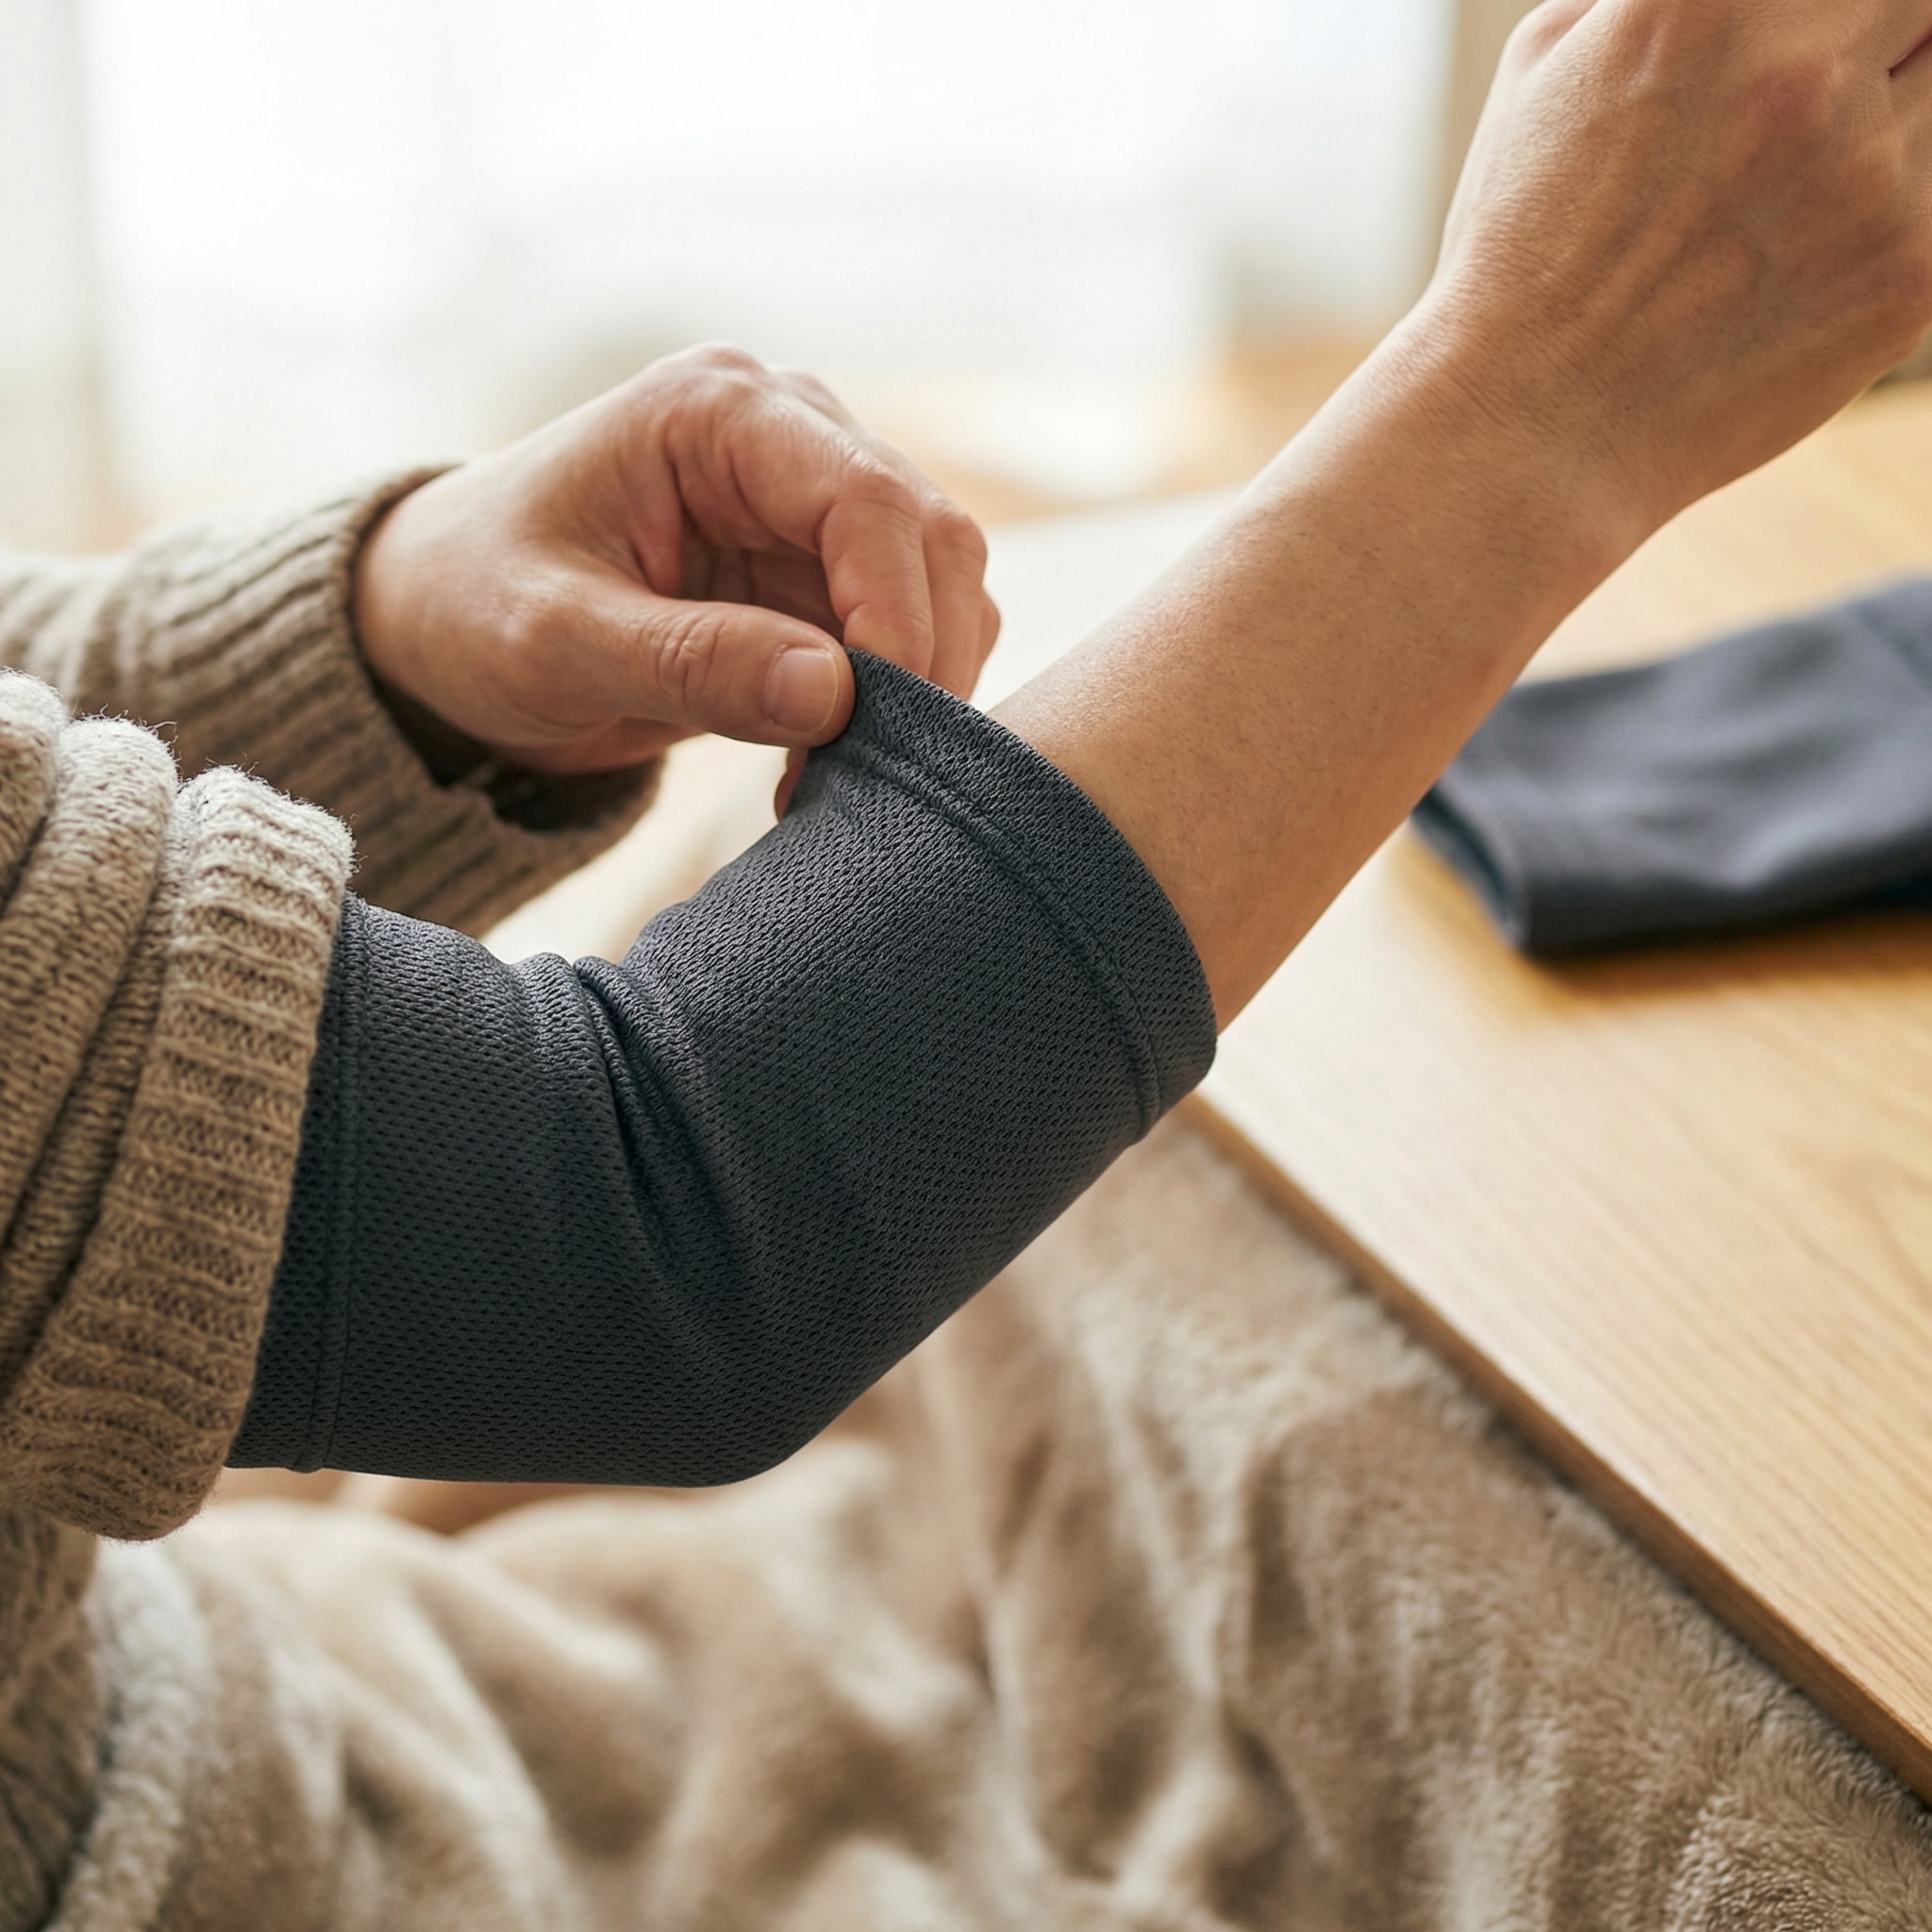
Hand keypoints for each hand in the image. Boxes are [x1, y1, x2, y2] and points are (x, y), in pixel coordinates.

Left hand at [352, 345, 1000, 774]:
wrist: (442, 620)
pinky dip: (887, 708)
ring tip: (828, 776)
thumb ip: (692, 663)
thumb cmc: (472, 605)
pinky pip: (904, 637)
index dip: (897, 614)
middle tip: (871, 770)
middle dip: (923, 659)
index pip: (868, 498)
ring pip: (938, 591)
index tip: (874, 722)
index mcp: (717, 413)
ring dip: (913, 691)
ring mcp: (810, 503)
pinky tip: (816, 763)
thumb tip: (837, 694)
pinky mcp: (818, 572)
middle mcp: (787, 435)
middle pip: (932, 538)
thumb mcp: (554, 642)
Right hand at [1425, 0, 1931, 544]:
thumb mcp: (1544, 67)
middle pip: (1914, 8)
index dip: (1842, 13)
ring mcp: (1867, 171)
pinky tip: (1804, 267)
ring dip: (1886, 132)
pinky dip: (1890, 222)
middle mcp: (1798, 72)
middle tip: (1818, 106)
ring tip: (1794, 197)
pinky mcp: (1911, 268)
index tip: (1822, 41)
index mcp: (1704, 0)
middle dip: (1878, 45)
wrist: (1526, 430)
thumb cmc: (1521, 252)